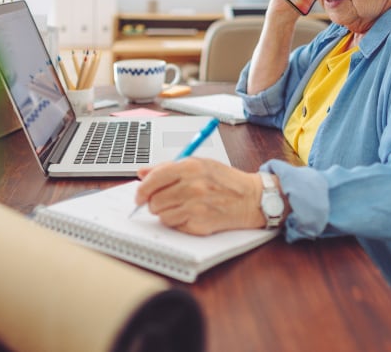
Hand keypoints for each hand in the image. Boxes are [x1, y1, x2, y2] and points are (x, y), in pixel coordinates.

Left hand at [135, 158, 263, 234]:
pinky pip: (174, 225)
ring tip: (181, 207)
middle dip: (155, 203)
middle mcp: (192, 186)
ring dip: (166, 213)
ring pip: (161, 215)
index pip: (153, 179)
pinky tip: (190, 214)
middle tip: (164, 201)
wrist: (251, 198)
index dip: (142, 190)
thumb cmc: (225, 181)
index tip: (140, 195)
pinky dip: (178, 222)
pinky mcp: (200, 223)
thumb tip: (142, 173)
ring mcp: (196, 206)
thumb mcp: (199, 164)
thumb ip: (168, 167)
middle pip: (154, 200)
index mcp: (190, 167)